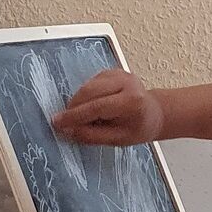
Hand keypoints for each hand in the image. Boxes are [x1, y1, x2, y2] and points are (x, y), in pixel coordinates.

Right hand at [51, 69, 165, 145]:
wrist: (154, 113)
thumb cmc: (138, 128)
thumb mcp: (118, 139)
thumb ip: (92, 135)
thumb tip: (68, 130)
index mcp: (131, 101)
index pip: (96, 107)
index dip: (74, 116)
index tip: (58, 122)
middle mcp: (126, 82)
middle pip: (89, 92)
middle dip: (73, 108)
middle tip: (65, 122)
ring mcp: (119, 74)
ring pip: (88, 86)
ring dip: (78, 102)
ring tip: (84, 118)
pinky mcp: (112, 71)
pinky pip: (91, 83)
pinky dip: (85, 95)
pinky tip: (92, 106)